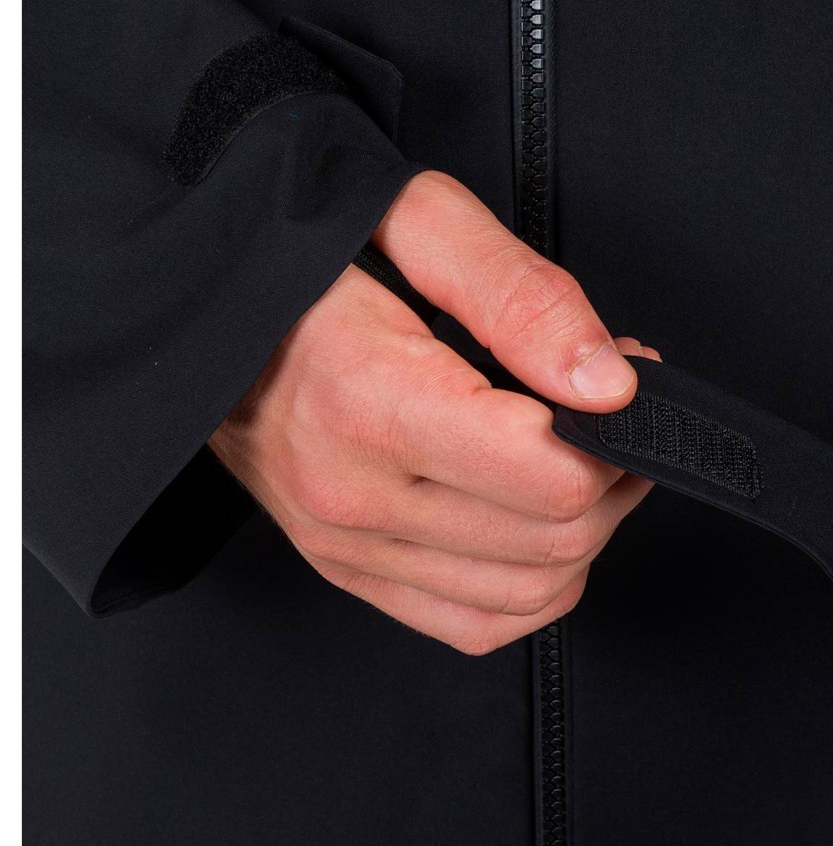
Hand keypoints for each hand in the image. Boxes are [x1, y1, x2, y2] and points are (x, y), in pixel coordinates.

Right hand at [210, 170, 653, 654]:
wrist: (193, 311)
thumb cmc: (302, 257)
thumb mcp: (415, 221)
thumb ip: (520, 296)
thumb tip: (608, 385)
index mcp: (368, 403)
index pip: (550, 476)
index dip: (617, 434)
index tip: (624, 386)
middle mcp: (353, 495)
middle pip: (556, 539)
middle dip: (615, 479)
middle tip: (616, 418)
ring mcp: (348, 548)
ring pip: (532, 593)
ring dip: (589, 534)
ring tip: (585, 464)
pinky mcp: (352, 574)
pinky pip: (479, 624)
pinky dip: (536, 588)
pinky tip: (539, 525)